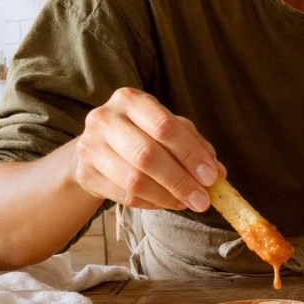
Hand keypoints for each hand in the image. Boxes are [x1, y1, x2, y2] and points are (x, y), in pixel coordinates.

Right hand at [73, 87, 224, 210]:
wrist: (98, 146)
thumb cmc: (142, 133)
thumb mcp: (168, 128)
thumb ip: (194, 145)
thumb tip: (218, 173)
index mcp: (130, 99)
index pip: (164, 126)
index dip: (190, 154)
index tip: (211, 176)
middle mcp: (105, 118)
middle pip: (147, 155)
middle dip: (180, 181)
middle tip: (203, 200)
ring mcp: (90, 147)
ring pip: (134, 180)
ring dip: (167, 196)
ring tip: (187, 203)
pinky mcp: (85, 174)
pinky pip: (124, 196)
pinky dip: (151, 203)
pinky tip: (167, 203)